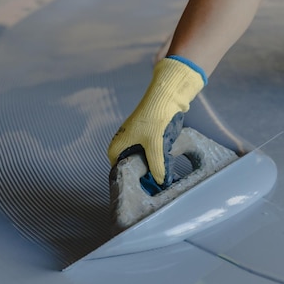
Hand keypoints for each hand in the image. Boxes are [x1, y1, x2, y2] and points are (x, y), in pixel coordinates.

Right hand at [107, 57, 204, 184]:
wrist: (166, 94)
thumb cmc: (155, 118)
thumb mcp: (156, 146)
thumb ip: (157, 167)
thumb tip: (160, 182)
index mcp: (117, 146)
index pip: (118, 171)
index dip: (130, 180)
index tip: (142, 188)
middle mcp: (123, 142)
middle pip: (131, 166)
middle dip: (143, 175)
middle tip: (156, 185)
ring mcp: (135, 138)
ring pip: (142, 159)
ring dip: (152, 166)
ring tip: (163, 175)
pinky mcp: (147, 134)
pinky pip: (150, 151)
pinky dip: (157, 157)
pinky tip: (166, 162)